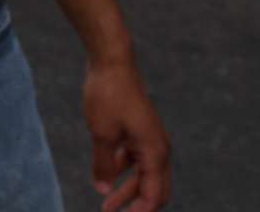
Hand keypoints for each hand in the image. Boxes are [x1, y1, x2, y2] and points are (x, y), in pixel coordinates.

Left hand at [82, 58, 170, 211]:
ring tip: (106, 204)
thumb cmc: (108, 95)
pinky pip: (136, 159)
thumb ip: (103, 164)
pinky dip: (124, 170)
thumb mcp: (101, 133)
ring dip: (127, 190)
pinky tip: (106, 177)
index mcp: (155, 152)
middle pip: (153, 188)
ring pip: (143, 175)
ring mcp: (150, 139)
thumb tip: (102, 189)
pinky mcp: (140, 131)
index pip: (154, 195)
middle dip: (135, 205)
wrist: (111, 61)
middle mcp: (158, 148)